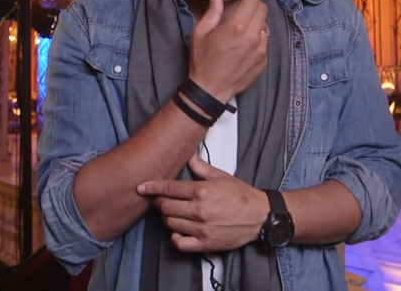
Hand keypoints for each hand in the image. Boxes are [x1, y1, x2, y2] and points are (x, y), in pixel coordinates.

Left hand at [137, 156, 268, 251]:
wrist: (259, 216)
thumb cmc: (241, 195)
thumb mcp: (221, 176)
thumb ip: (201, 168)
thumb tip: (189, 156)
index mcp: (202, 191)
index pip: (169, 188)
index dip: (152, 187)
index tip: (142, 187)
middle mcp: (199, 210)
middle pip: (165, 207)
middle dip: (159, 203)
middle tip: (160, 201)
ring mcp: (201, 228)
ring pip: (170, 223)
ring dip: (167, 218)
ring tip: (173, 213)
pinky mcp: (205, 243)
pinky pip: (180, 243)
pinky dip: (175, 237)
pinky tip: (178, 231)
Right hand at [188, 0, 268, 102]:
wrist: (210, 90)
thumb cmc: (202, 60)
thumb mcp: (200, 34)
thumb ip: (212, 12)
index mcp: (236, 27)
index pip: (253, 0)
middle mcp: (252, 36)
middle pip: (263, 9)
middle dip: (254, 4)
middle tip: (243, 6)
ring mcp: (261, 49)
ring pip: (266, 24)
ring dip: (257, 20)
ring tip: (244, 25)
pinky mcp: (264, 60)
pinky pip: (265, 40)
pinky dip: (258, 36)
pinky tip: (246, 41)